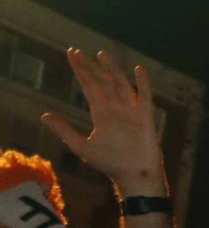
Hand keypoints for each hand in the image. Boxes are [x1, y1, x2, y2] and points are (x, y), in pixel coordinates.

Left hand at [41, 49, 168, 195]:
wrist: (134, 176)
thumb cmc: (110, 164)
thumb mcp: (81, 147)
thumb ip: (64, 130)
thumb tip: (44, 115)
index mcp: (101, 114)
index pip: (89, 87)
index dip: (81, 71)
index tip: (72, 55)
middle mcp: (115, 109)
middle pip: (102, 82)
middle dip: (90, 67)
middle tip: (78, 51)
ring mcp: (131, 112)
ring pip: (120, 85)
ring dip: (112, 70)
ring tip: (102, 54)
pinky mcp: (146, 118)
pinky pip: (145, 97)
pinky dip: (144, 84)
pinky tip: (139, 70)